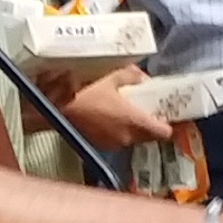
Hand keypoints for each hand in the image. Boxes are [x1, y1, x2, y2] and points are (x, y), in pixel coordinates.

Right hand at [56, 72, 177, 158]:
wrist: (54, 108)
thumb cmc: (83, 91)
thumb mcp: (111, 76)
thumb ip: (133, 76)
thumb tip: (143, 78)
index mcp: (134, 120)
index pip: (164, 132)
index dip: (168, 124)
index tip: (166, 114)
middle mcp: (127, 137)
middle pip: (150, 136)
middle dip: (151, 124)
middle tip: (146, 108)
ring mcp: (113, 144)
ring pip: (134, 139)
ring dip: (134, 128)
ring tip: (126, 111)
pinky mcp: (101, 145)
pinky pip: (118, 140)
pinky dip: (119, 131)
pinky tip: (110, 117)